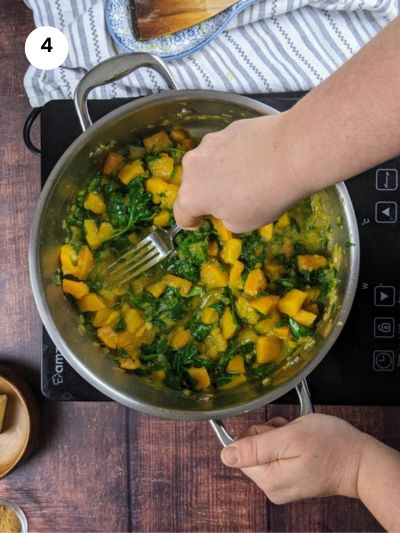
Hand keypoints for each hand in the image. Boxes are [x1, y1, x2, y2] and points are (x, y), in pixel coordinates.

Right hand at [173, 113, 310, 231]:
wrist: (292, 152)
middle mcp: (192, 166)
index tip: (201, 223)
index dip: (191, 222)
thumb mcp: (242, 224)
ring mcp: (210, 143)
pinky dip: (234, 155)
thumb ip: (224, 218)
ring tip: (247, 178)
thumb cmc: (264, 197)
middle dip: (207, 194)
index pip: (181, 214)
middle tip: (231, 200)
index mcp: (191, 196)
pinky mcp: (228, 128)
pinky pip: (226, 148)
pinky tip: (256, 160)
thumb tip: (225, 207)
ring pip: (208, 164)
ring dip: (219, 172)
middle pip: (193, 185)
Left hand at [220, 414, 371, 503]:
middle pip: (250, 450)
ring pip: (263, 450)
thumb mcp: (290, 438)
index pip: (239, 450)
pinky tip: (300, 444)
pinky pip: (276, 456)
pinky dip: (285, 444)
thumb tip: (226, 455)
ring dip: (278, 437)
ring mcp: (281, 486)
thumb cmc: (331, 446)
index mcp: (269, 479)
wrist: (361, 461)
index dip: (256, 433)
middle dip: (268, 434)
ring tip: (298, 438)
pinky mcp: (289, 480)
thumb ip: (256, 447)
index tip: (276, 432)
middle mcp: (272, 488)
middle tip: (289, 433)